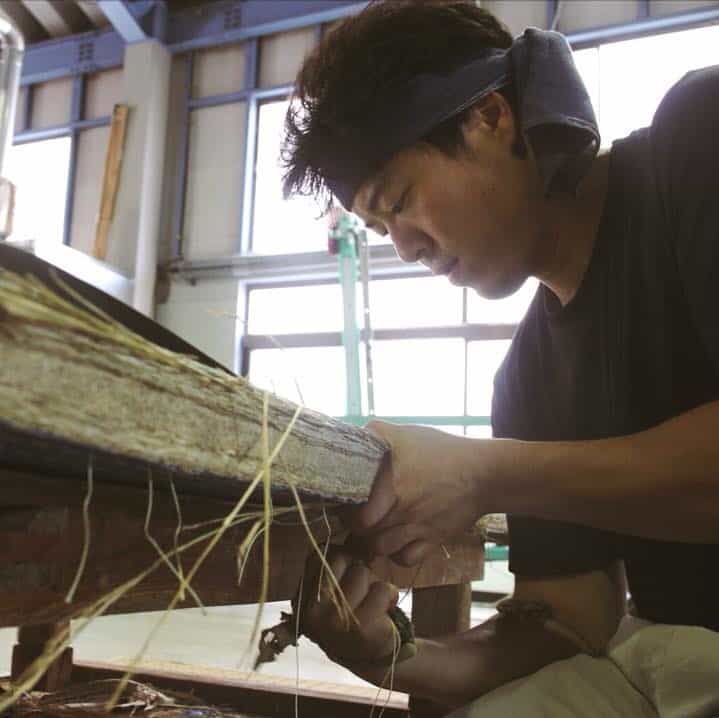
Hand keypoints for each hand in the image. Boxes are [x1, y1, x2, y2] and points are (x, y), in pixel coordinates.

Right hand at [296, 547, 399, 666]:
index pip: (319, 553)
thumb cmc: (351, 612)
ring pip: (361, 572)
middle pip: (340, 557)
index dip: (341, 555)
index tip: (349, 570)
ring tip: (371, 602)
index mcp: (302, 597)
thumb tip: (352, 529)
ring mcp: (336, 621)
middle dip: (356, 567)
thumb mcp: (333, 587)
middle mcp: (312, 611)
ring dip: (373, 583)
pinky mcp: (362, 629)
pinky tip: (384, 612)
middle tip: (360, 589)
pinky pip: (383, 589)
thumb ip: (333, 561)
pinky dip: (389, 595)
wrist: (371, 656)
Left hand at [349, 421, 487, 565]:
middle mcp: (403, 511)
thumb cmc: (442, 451)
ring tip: (375, 528)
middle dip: (357, 526)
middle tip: (357, 515)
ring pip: (382, 549)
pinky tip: (397, 540)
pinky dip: (397, 554)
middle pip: (365, 533)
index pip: (357, 514)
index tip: (347, 502)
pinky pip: (406, 560)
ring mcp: (418, 529)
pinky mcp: (433, 541)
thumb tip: (352, 435)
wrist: (484, 473)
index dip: (347, 510)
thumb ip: (376, 433)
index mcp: (393, 485)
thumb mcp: (407, 434)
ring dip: (374, 540)